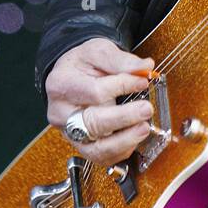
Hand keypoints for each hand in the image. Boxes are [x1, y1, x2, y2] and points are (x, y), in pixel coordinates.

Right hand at [45, 38, 155, 166]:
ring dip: (124, 141)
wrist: (70, 75)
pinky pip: (100, 157)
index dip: (123, 87)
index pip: (95, 91)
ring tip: (144, 129)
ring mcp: (69, 132)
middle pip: (93, 122)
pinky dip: (119, 152)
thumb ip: (121, 60)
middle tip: (146, 109)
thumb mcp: (98, 51)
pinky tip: (134, 139)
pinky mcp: (80, 145)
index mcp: (62, 84)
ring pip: (95, 147)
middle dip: (124, 118)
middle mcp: (61, 112)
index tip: (143, 81)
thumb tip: (145, 67)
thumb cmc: (83, 64)